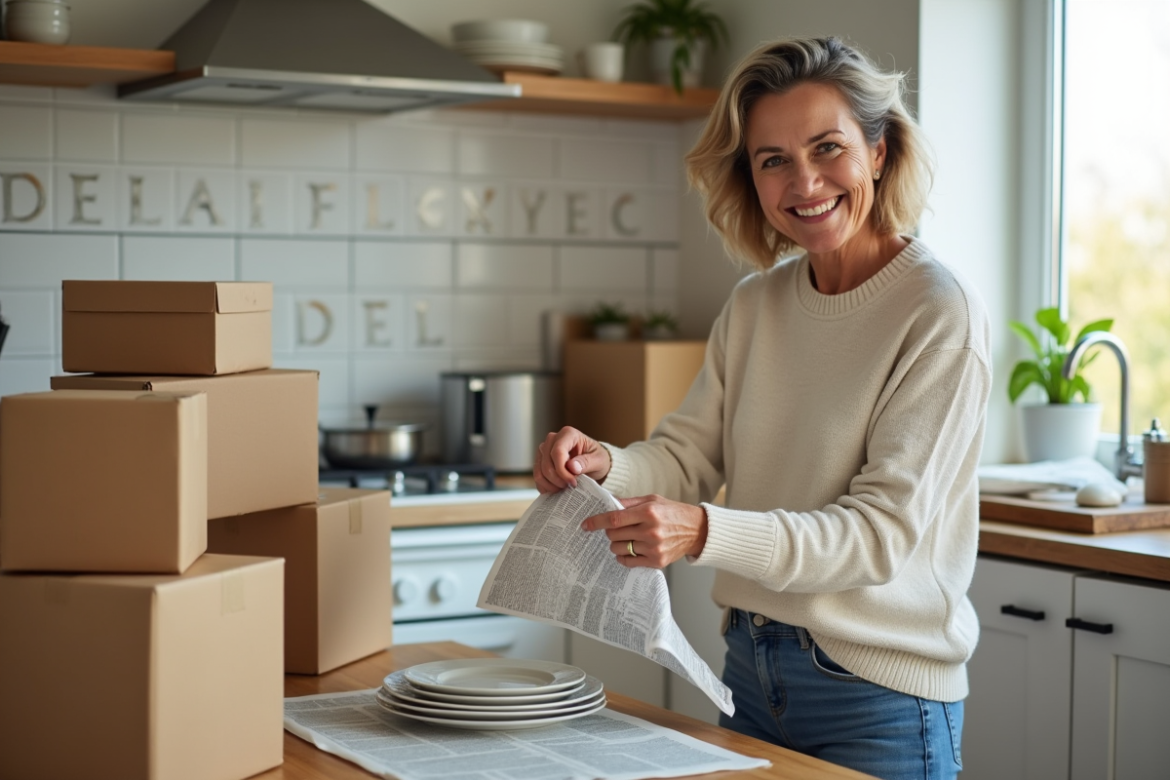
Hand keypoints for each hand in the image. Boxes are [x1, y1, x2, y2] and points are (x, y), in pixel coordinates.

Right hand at [533, 426, 610, 492]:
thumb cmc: (597, 458)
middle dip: (558, 479)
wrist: (593, 463)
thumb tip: (572, 467)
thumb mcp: (599, 460)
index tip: (573, 482)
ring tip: (565, 488)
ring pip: (540, 471)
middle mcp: (553, 439)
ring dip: (551, 484)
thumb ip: (586, 462)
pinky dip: (545, 487)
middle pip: (546, 463)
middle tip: (571, 486)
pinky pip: (537, 477)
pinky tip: (557, 490)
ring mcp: (544, 450)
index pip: (557, 452)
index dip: (562, 470)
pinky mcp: (540, 462)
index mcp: (568, 434)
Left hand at [582, 494, 707, 568]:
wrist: (697, 530)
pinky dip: (624, 556)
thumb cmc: (673, 512)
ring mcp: (654, 548)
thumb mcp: (652, 500)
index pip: (614, 518)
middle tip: (617, 529)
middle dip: (610, 532)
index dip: (597, 522)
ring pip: (618, 549)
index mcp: (648, 512)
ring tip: (627, 538)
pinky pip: (628, 562)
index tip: (585, 525)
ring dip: (616, 544)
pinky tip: (631, 549)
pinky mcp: (657, 561)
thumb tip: (606, 502)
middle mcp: (651, 531)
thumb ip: (629, 503)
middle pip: (614, 535)